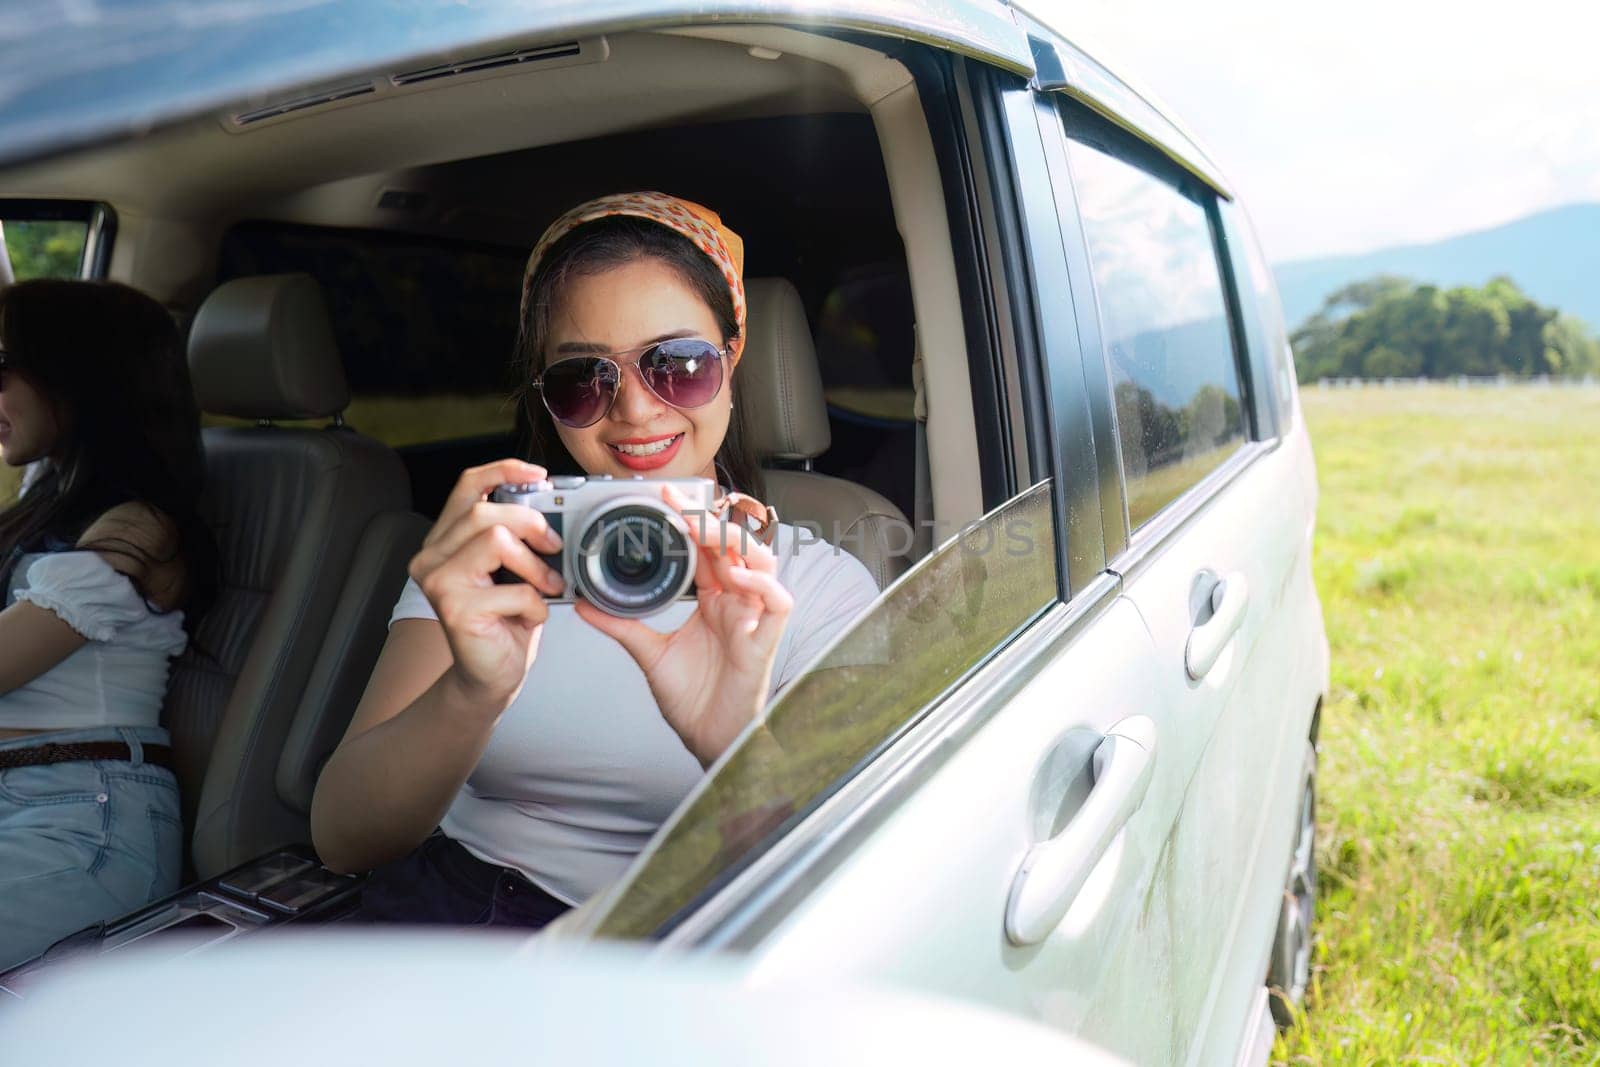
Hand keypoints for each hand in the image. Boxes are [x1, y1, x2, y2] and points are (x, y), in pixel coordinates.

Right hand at [407, 459, 566, 711]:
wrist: (490, 675)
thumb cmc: (504, 620)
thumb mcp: (512, 569)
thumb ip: (517, 537)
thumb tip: (552, 510)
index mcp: (446, 539)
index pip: (468, 486)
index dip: (503, 470)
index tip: (539, 475)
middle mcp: (432, 556)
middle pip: (486, 511)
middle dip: (532, 524)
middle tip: (554, 547)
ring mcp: (439, 582)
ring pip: (496, 541)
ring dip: (535, 567)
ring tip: (547, 587)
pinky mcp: (455, 609)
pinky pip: (514, 590)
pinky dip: (536, 605)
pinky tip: (530, 617)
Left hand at [575, 483, 793, 766]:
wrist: (708, 739)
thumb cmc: (692, 699)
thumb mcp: (649, 654)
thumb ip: (621, 624)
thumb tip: (584, 604)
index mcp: (713, 600)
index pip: (706, 549)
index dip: (690, 522)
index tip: (665, 499)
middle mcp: (737, 602)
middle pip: (733, 546)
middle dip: (709, 520)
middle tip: (680, 504)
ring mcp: (754, 618)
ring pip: (762, 563)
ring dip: (738, 543)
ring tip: (708, 531)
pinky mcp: (766, 639)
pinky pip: (779, 601)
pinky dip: (762, 584)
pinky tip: (738, 578)